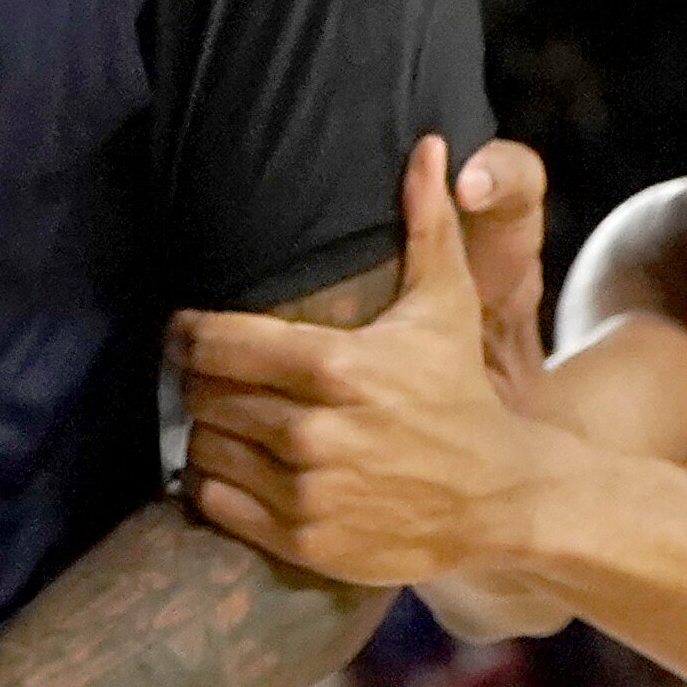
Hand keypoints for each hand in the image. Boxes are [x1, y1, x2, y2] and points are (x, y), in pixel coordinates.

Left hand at [176, 137, 553, 586]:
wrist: (499, 496)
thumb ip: (427, 224)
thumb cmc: (459, 391)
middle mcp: (314, 431)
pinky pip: (217, 504)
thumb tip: (428, 145)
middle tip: (205, 376)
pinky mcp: (303, 541)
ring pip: (205, 450)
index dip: (190, 335)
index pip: (217, 343)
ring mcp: (306, 491)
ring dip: (203, 432)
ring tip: (220, 418)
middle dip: (197, 383)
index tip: (186, 331)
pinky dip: (212, 484)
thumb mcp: (446, 304)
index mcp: (335, 366)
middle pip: (204, 397)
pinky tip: (233, 465)